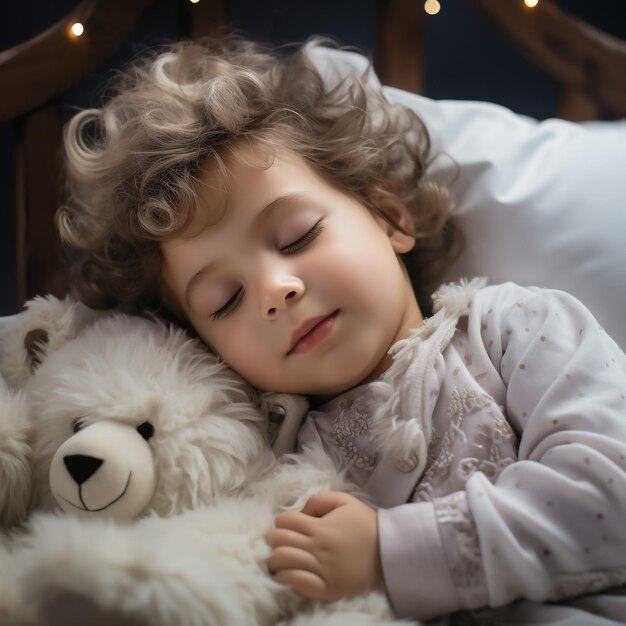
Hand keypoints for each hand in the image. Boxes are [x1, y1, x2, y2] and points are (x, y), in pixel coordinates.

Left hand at [265, 491, 383, 601]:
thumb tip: (301, 510)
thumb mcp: (346, 501)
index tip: (289, 525)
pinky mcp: (326, 589)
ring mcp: (321, 570)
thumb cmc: (366, 525)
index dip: (283, 521)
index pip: (284, 521)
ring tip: (283, 558)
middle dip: (276, 539)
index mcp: (320, 527)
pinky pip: (295, 583)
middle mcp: (318, 548)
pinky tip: (288, 574)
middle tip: (283, 541)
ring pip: (282, 562)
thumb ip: (320, 499)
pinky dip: (286, 577)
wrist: (389, 553)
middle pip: (278, 541)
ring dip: (277, 558)